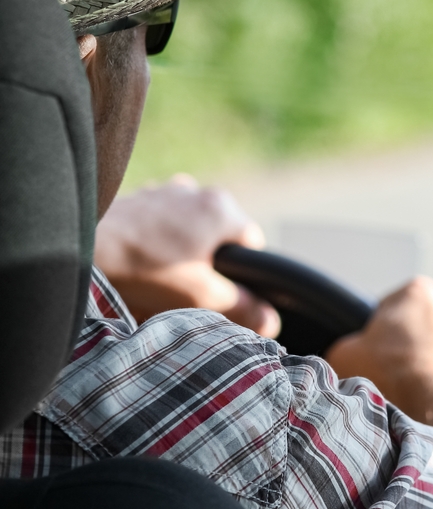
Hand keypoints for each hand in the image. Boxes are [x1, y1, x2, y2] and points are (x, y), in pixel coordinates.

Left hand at [94, 174, 280, 336]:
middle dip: (209, 261)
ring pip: (190, 227)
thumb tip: (272, 321)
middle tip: (187, 288)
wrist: (81, 249)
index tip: (222, 292)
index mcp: (223, 209)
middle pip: (220, 234)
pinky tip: (141, 260)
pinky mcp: (140, 196)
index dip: (244, 273)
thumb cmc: (146, 272)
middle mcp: (199, 191)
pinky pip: (163, 220)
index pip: (253, 244)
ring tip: (160, 274)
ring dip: (183, 248)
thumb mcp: (202, 298)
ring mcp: (167, 190)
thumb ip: (243, 308)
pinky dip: (159, 238)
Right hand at [325, 276, 432, 424]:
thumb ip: (349, 346)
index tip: (377, 355)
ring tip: (422, 398)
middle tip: (399, 378)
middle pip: (429, 328)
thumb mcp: (345, 356)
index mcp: (419, 293)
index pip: (395, 306)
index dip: (382, 333)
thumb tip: (353, 354)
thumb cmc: (393, 378)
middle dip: (416, 349)